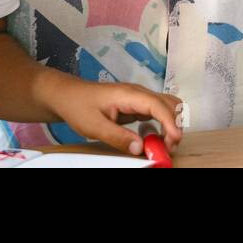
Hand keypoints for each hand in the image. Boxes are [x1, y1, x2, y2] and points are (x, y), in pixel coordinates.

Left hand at [47, 77, 182, 154]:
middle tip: (168, 147)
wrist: (68, 95)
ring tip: (163, 144)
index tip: (174, 139)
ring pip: (167, 106)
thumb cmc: (79, 107)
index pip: (158, 105)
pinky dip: (163, 124)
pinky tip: (153, 137)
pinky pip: (157, 112)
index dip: (170, 122)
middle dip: (175, 124)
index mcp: (129, 94)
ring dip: (171, 124)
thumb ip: (118, 137)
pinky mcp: (137, 104)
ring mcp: (139, 97)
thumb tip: (141, 148)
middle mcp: (139, 93)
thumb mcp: (94, 126)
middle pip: (169, 103)